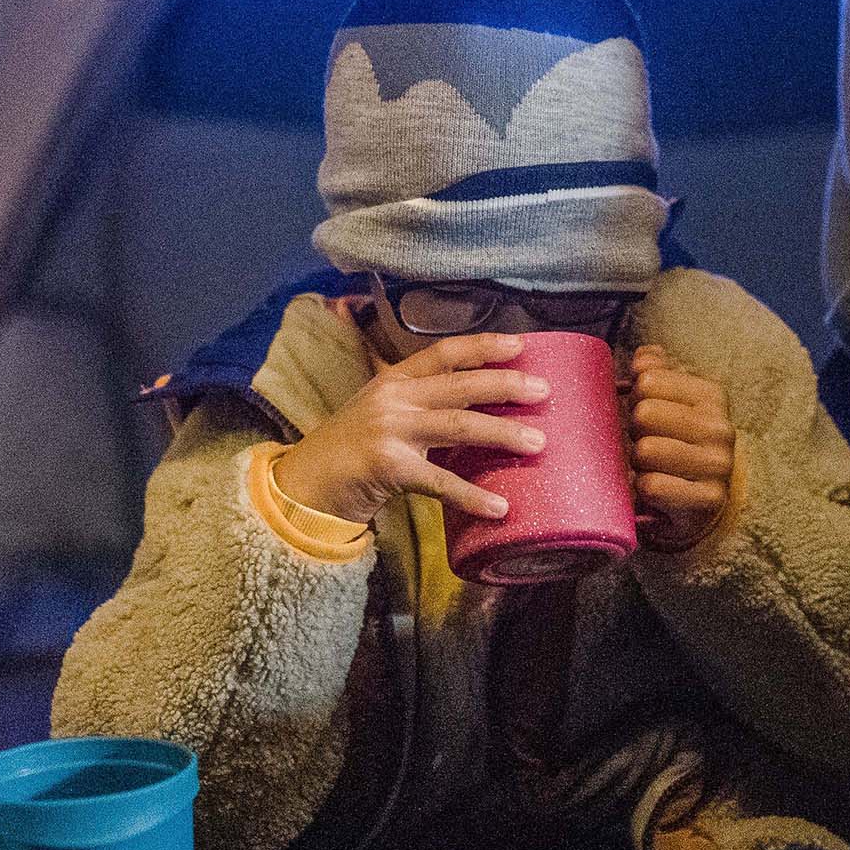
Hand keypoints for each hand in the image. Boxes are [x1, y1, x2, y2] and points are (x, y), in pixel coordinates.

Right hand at [272, 333, 544, 526]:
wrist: (303, 485)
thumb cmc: (349, 450)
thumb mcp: (379, 411)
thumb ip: (417, 401)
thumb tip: (475, 401)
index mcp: (394, 380)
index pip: (444, 352)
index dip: (483, 345)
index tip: (522, 344)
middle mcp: (393, 398)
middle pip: (460, 385)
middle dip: (506, 386)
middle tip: (546, 390)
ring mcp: (390, 431)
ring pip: (458, 426)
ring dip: (503, 434)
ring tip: (539, 443)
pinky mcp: (388, 468)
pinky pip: (440, 483)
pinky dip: (472, 495)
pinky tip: (501, 506)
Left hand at [627, 346, 735, 550]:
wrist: (705, 504)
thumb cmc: (679, 445)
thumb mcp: (671, 403)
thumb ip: (656, 372)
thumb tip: (643, 358)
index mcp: (711, 396)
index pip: (648, 380)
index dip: (636, 398)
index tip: (648, 417)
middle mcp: (720, 427)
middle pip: (644, 414)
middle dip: (636, 432)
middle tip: (648, 444)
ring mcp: (718, 465)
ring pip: (646, 451)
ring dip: (639, 463)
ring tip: (653, 468)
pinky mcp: (709, 499)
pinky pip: (652, 486)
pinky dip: (644, 489)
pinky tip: (658, 491)